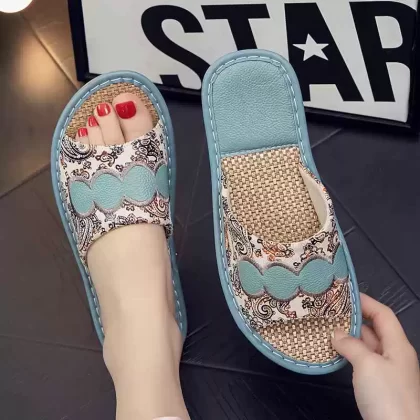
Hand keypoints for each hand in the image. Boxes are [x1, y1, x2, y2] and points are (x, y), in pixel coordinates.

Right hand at [332, 293, 419, 419]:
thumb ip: (351, 345)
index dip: (365, 301)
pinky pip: (363, 360)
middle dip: (353, 318)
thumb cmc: (387, 396)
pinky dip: (349, 352)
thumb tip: (336, 334)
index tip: (344, 293)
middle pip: (374, 328)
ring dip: (349, 336)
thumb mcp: (367, 365)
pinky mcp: (379, 385)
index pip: (383, 314)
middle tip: (329, 310)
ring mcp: (387, 371)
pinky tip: (335, 351)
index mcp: (398, 344)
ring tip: (327, 327)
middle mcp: (394, 354)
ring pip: (367, 345)